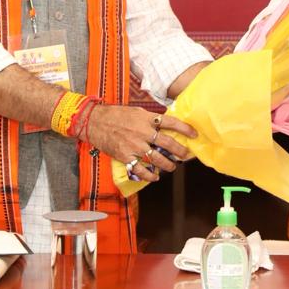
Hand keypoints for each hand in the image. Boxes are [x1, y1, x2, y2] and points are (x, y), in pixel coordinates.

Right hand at [82, 105, 196, 181]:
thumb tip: (165, 122)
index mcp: (147, 118)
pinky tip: (155, 177)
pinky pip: (140, 169)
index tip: (194, 134)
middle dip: (180, 151)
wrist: (94, 121)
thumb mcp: (136, 111)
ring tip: (172, 167)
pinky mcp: (125, 156)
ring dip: (168, 165)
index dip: (185, 129)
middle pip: (167, 143)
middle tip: (186, 155)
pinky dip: (149, 176)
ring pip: (157, 158)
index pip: (171, 122)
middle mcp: (142, 132)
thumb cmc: (115, 114)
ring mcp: (134, 145)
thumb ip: (150, 118)